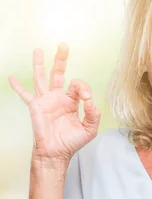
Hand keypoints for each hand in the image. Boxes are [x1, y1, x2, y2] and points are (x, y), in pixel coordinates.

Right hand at [8, 44, 100, 163]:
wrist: (56, 153)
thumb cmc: (72, 142)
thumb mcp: (89, 129)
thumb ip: (93, 114)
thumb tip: (91, 101)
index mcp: (72, 102)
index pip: (78, 86)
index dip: (84, 88)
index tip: (87, 98)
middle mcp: (58, 98)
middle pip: (59, 74)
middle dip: (61, 60)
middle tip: (63, 45)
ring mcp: (46, 101)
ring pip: (42, 78)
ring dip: (40, 64)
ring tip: (38, 50)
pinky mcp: (36, 107)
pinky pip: (25, 95)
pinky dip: (18, 87)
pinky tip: (12, 78)